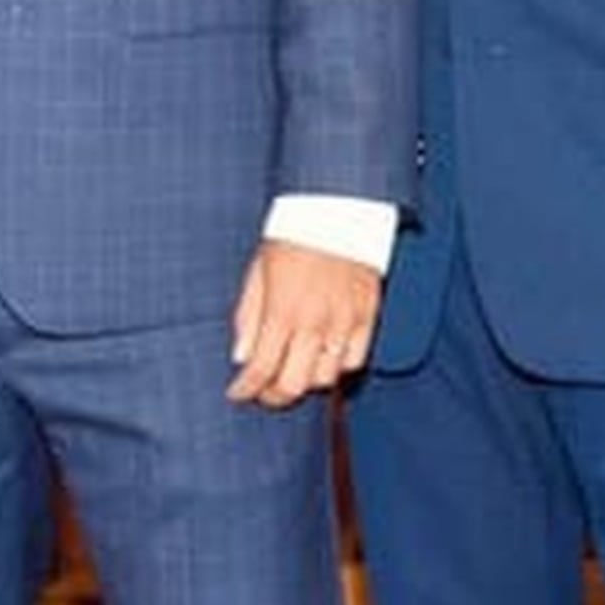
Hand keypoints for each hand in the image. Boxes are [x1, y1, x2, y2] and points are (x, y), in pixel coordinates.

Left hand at [226, 238, 381, 407]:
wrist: (338, 208)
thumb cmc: (292, 236)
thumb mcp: (258, 272)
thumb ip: (249, 317)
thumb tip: (241, 357)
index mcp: (282, 310)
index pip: (260, 369)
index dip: (245, 388)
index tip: (237, 392)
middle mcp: (314, 322)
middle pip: (293, 385)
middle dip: (273, 396)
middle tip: (264, 392)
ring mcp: (344, 322)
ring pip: (325, 378)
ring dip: (304, 381)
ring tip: (293, 371)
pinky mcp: (367, 317)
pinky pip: (353, 360)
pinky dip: (336, 366)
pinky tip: (323, 356)